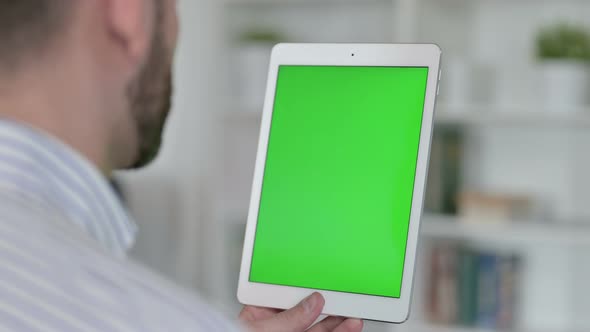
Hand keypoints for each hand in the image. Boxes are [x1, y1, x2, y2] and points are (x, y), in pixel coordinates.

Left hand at [239, 292, 362, 331]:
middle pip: (307, 313)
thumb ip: (289, 318)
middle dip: (329, 307)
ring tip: (353, 319)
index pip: (286, 296)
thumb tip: (312, 302)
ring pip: (317, 330)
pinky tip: (345, 328)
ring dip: (337, 324)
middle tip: (347, 302)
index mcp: (259, 314)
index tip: (325, 286)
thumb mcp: (264, 330)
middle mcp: (275, 327)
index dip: (307, 290)